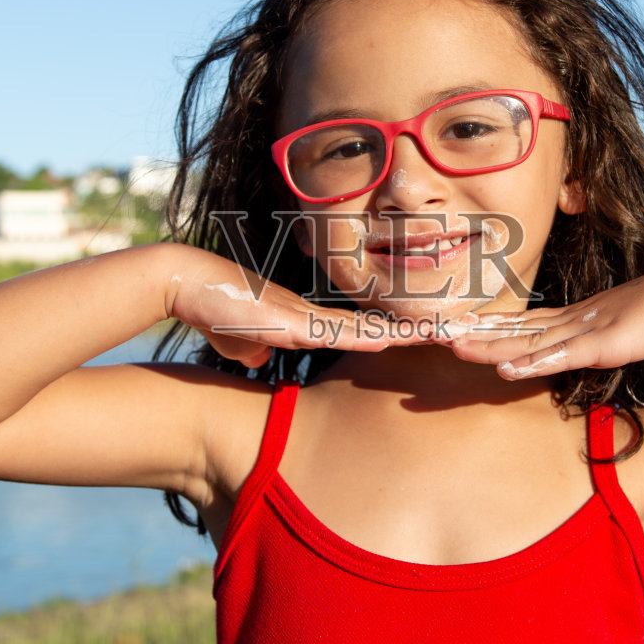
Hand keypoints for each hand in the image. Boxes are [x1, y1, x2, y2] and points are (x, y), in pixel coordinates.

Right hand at [166, 248, 421, 367]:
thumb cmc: (211, 309)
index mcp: (308, 321)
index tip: (431, 340)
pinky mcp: (286, 321)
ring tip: (443, 337)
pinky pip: (334, 332)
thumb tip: (263, 363)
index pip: (365, 331)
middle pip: (377, 327)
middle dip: (417, 333)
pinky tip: (391, 343)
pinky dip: (363, 338)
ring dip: (402, 336)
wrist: (184, 281)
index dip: (399, 336)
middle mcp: (313, 316)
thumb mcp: (240, 341)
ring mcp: (302, 317)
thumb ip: (256, 350)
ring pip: (365, 329)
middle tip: (459, 335)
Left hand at [445, 258, 643, 379]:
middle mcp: (575, 320)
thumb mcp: (627, 328)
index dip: (489, 329)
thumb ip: (602, 339)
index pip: (524, 324)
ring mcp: (588, 329)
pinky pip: (562, 355)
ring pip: (529, 341)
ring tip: (454, 349)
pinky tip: (505, 368)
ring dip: (490, 346)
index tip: (455, 332)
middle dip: (474, 336)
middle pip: (515, 330)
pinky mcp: (606, 342)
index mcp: (578, 318)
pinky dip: (531, 362)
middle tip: (434, 338)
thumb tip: (585, 349)